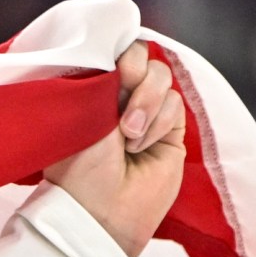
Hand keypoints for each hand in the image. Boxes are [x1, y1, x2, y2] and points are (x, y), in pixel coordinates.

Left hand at [44, 41, 186, 256]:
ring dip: (146, 102)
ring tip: (127, 136)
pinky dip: (159, 121)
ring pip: (162, 77)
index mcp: (87, 89)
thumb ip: (104, 74)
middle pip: (142, 56)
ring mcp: (145, 113)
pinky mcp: (170, 130)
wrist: (100, 207)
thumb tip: (126, 48)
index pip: (113, 50)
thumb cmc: (79, 162)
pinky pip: (176, 103)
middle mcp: (116, 97)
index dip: (121, 54)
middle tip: (121, 102)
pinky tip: (140, 147)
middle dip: (136, 76)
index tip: (115, 72)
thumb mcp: (83, 110)